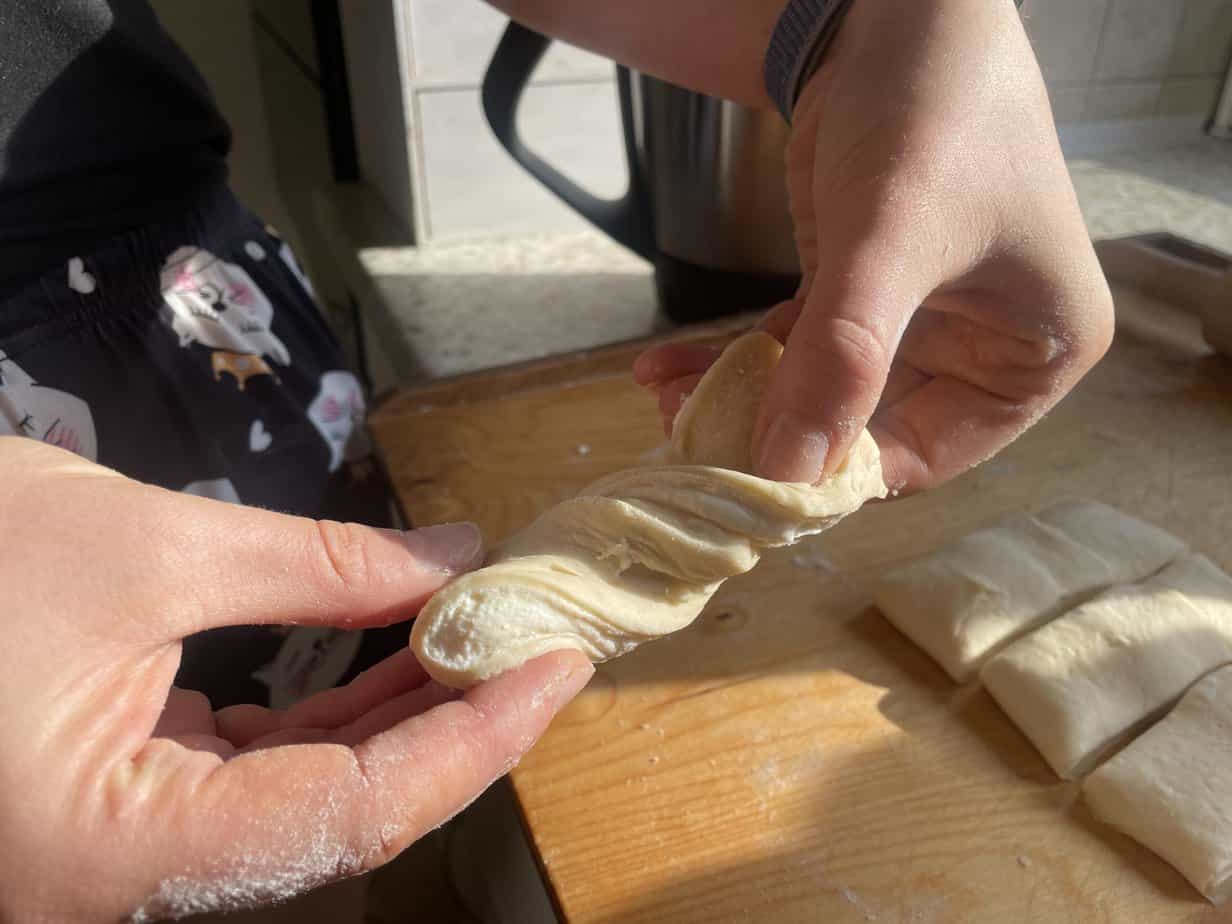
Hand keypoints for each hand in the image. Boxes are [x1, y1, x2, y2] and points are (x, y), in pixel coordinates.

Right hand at [0, 438, 591, 920]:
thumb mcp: (142, 547)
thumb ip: (314, 564)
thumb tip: (449, 557)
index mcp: (114, 855)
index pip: (352, 815)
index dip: (472, 738)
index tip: (552, 668)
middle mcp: (121, 880)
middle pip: (341, 814)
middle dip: (450, 722)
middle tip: (534, 643)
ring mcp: (122, 846)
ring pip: (306, 793)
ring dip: (400, 711)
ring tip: (480, 635)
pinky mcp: (124, 799)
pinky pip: (260, 768)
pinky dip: (336, 709)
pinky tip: (393, 646)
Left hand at [636, 0, 1113, 491]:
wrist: (902, 12)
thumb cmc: (935, 112)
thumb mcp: (890, 241)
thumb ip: (843, 359)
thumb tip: (786, 473)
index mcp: (1037, 355)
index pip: (930, 454)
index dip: (840, 474)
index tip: (752, 487)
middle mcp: (983, 351)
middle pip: (866, 431)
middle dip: (775, 439)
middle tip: (689, 447)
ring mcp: (919, 324)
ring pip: (821, 394)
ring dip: (741, 402)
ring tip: (666, 408)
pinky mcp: (862, 294)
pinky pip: (796, 348)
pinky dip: (734, 359)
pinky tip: (665, 370)